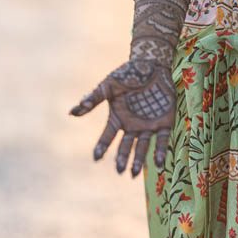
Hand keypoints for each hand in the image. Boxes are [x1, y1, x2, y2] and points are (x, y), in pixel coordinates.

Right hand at [68, 59, 175, 176]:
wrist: (151, 63)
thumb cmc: (127, 74)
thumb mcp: (108, 85)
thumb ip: (93, 99)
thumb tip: (72, 112)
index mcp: (117, 118)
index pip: (108, 137)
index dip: (102, 147)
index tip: (96, 158)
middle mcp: (132, 125)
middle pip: (126, 146)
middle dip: (123, 158)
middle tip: (120, 170)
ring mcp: (148, 125)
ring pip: (142, 146)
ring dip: (139, 160)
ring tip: (133, 173)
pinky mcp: (164, 122)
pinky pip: (162, 139)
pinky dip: (161, 151)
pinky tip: (159, 162)